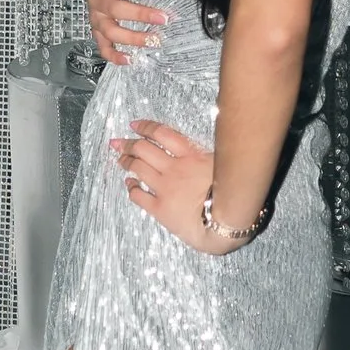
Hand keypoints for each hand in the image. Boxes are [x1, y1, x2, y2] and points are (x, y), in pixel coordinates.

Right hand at [89, 0, 163, 68]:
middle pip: (116, 9)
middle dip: (141, 14)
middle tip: (164, 17)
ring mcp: (96, 17)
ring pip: (110, 31)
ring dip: (133, 37)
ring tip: (155, 40)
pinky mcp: (97, 30)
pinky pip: (102, 46)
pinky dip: (114, 56)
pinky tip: (130, 59)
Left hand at [111, 119, 222, 248]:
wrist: (225, 223)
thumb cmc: (232, 193)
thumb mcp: (223, 164)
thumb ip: (205, 155)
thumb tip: (196, 148)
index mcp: (191, 155)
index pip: (162, 134)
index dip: (145, 127)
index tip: (134, 125)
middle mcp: (174, 169)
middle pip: (144, 149)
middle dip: (128, 144)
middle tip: (118, 142)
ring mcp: (164, 189)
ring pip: (138, 169)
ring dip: (126, 162)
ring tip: (120, 159)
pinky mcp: (159, 209)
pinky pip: (138, 195)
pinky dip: (131, 187)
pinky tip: (129, 183)